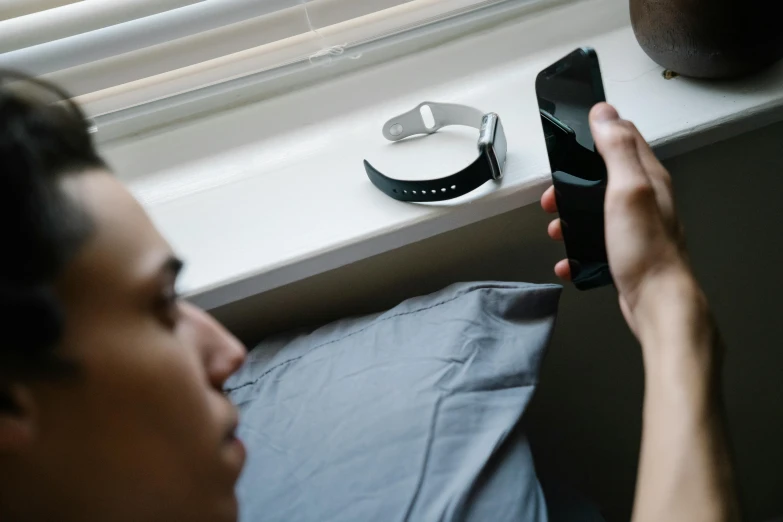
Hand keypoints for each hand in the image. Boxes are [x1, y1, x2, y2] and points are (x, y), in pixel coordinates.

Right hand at [541, 103, 693, 333]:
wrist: (657, 303)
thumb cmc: (645, 250)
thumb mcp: (628, 190)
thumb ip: (617, 150)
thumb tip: (605, 113)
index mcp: (648, 177)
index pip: (625, 137)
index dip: (597, 132)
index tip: (572, 136)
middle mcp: (645, 199)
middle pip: (603, 175)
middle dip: (572, 182)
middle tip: (553, 196)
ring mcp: (636, 226)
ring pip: (595, 209)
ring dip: (570, 216)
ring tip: (555, 228)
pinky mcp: (626, 251)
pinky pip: (595, 241)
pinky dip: (577, 247)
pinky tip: (568, 259)